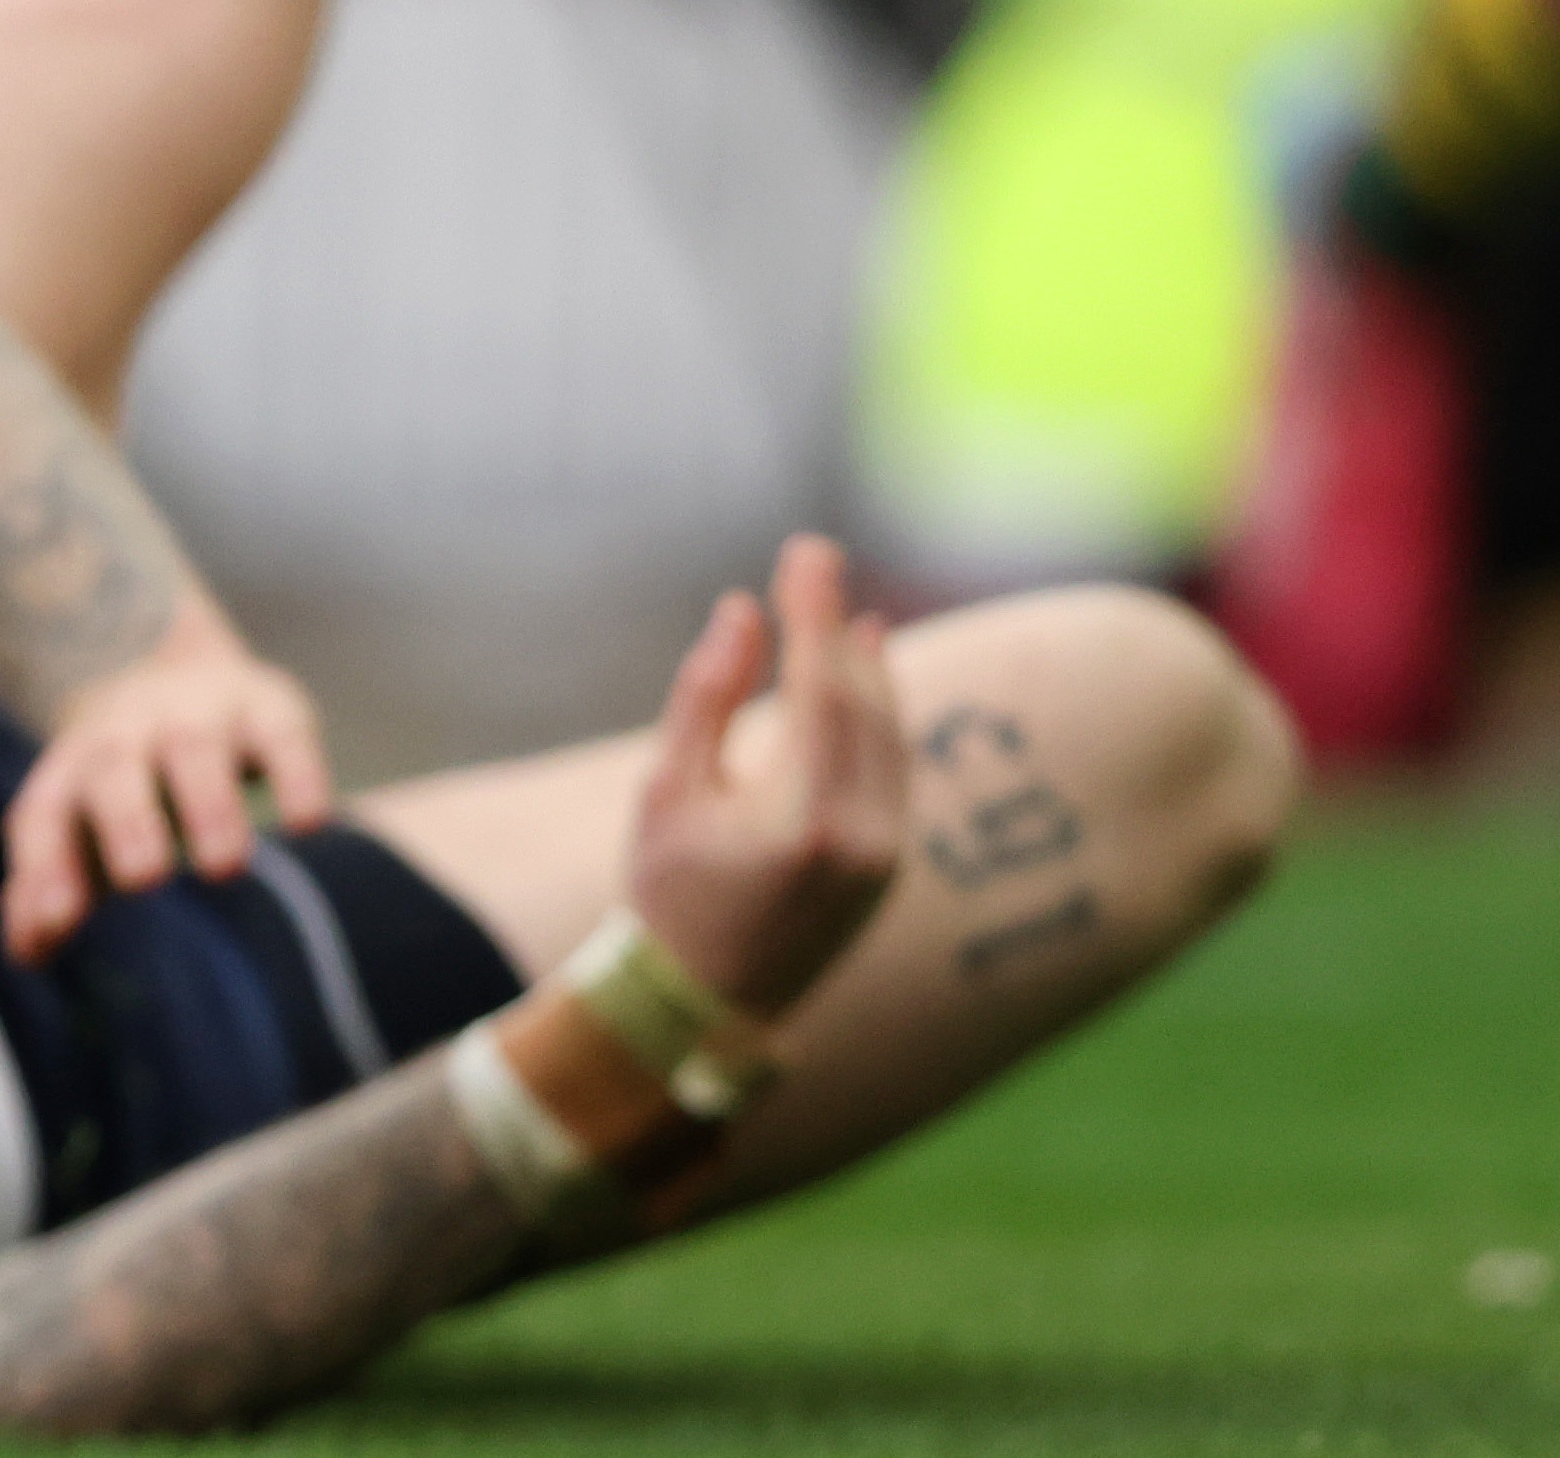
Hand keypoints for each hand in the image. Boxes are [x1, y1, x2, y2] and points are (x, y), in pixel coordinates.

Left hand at [0, 626, 335, 959]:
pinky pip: (282, 734)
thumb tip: (27, 951)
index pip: (42, 815)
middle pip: (113, 769)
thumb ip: (50, 885)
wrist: (166, 663)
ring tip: (224, 865)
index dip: (44, 870)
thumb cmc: (120, 778)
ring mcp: (197, 716)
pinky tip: (308, 823)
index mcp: (71, 772)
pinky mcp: (268, 708)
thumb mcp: (78, 824)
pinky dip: (297, 775)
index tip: (57, 924)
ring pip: (193, 748)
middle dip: (127, 821)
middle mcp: (126, 736)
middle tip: (143, 878)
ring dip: (207, 805)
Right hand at [617, 535, 911, 1021]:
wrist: (706, 1007)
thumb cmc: (667, 894)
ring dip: (868, 667)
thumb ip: (704, 698)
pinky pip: (894, 768)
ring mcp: (887, 855)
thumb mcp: (665, 792)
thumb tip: (742, 612)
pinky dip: (881, 715)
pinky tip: (868, 674)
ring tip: (847, 610)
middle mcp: (863, 836)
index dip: (815, 613)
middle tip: (815, 560)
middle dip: (839, 627)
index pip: (823, 689)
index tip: (806, 551)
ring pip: (889, 734)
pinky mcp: (891, 865)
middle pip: (864, 703)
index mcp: (802, 819)